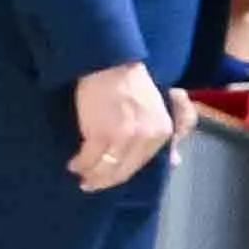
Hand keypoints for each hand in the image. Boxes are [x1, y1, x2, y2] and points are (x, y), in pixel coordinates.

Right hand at [68, 61, 172, 191]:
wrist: (110, 64)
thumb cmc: (133, 84)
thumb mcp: (158, 110)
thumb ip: (169, 137)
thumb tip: (174, 163)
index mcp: (162, 132)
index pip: (142, 164)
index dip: (123, 174)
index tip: (111, 178)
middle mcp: (146, 138)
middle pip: (123, 171)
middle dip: (105, 181)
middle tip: (90, 185)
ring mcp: (123, 137)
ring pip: (105, 168)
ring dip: (91, 176)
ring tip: (81, 175)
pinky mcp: (101, 133)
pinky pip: (89, 158)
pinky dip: (80, 163)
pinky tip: (74, 164)